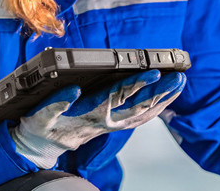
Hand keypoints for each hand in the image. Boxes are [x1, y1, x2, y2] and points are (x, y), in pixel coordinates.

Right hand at [9, 69, 185, 168]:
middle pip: (139, 107)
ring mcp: (111, 125)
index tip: (154, 72)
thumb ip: (54, 104)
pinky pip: (139, 119)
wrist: (42, 148)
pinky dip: (155, 109)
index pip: (118, 96)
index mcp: (90, 114)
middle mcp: (106, 121)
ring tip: (179, 84)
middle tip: (178, 78)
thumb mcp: (40, 116)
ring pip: (144, 114)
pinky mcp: (112, 126)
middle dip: (161, 92)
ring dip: (163, 100)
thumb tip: (73, 89)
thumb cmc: (42, 128)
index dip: (137, 84)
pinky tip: (165, 99)